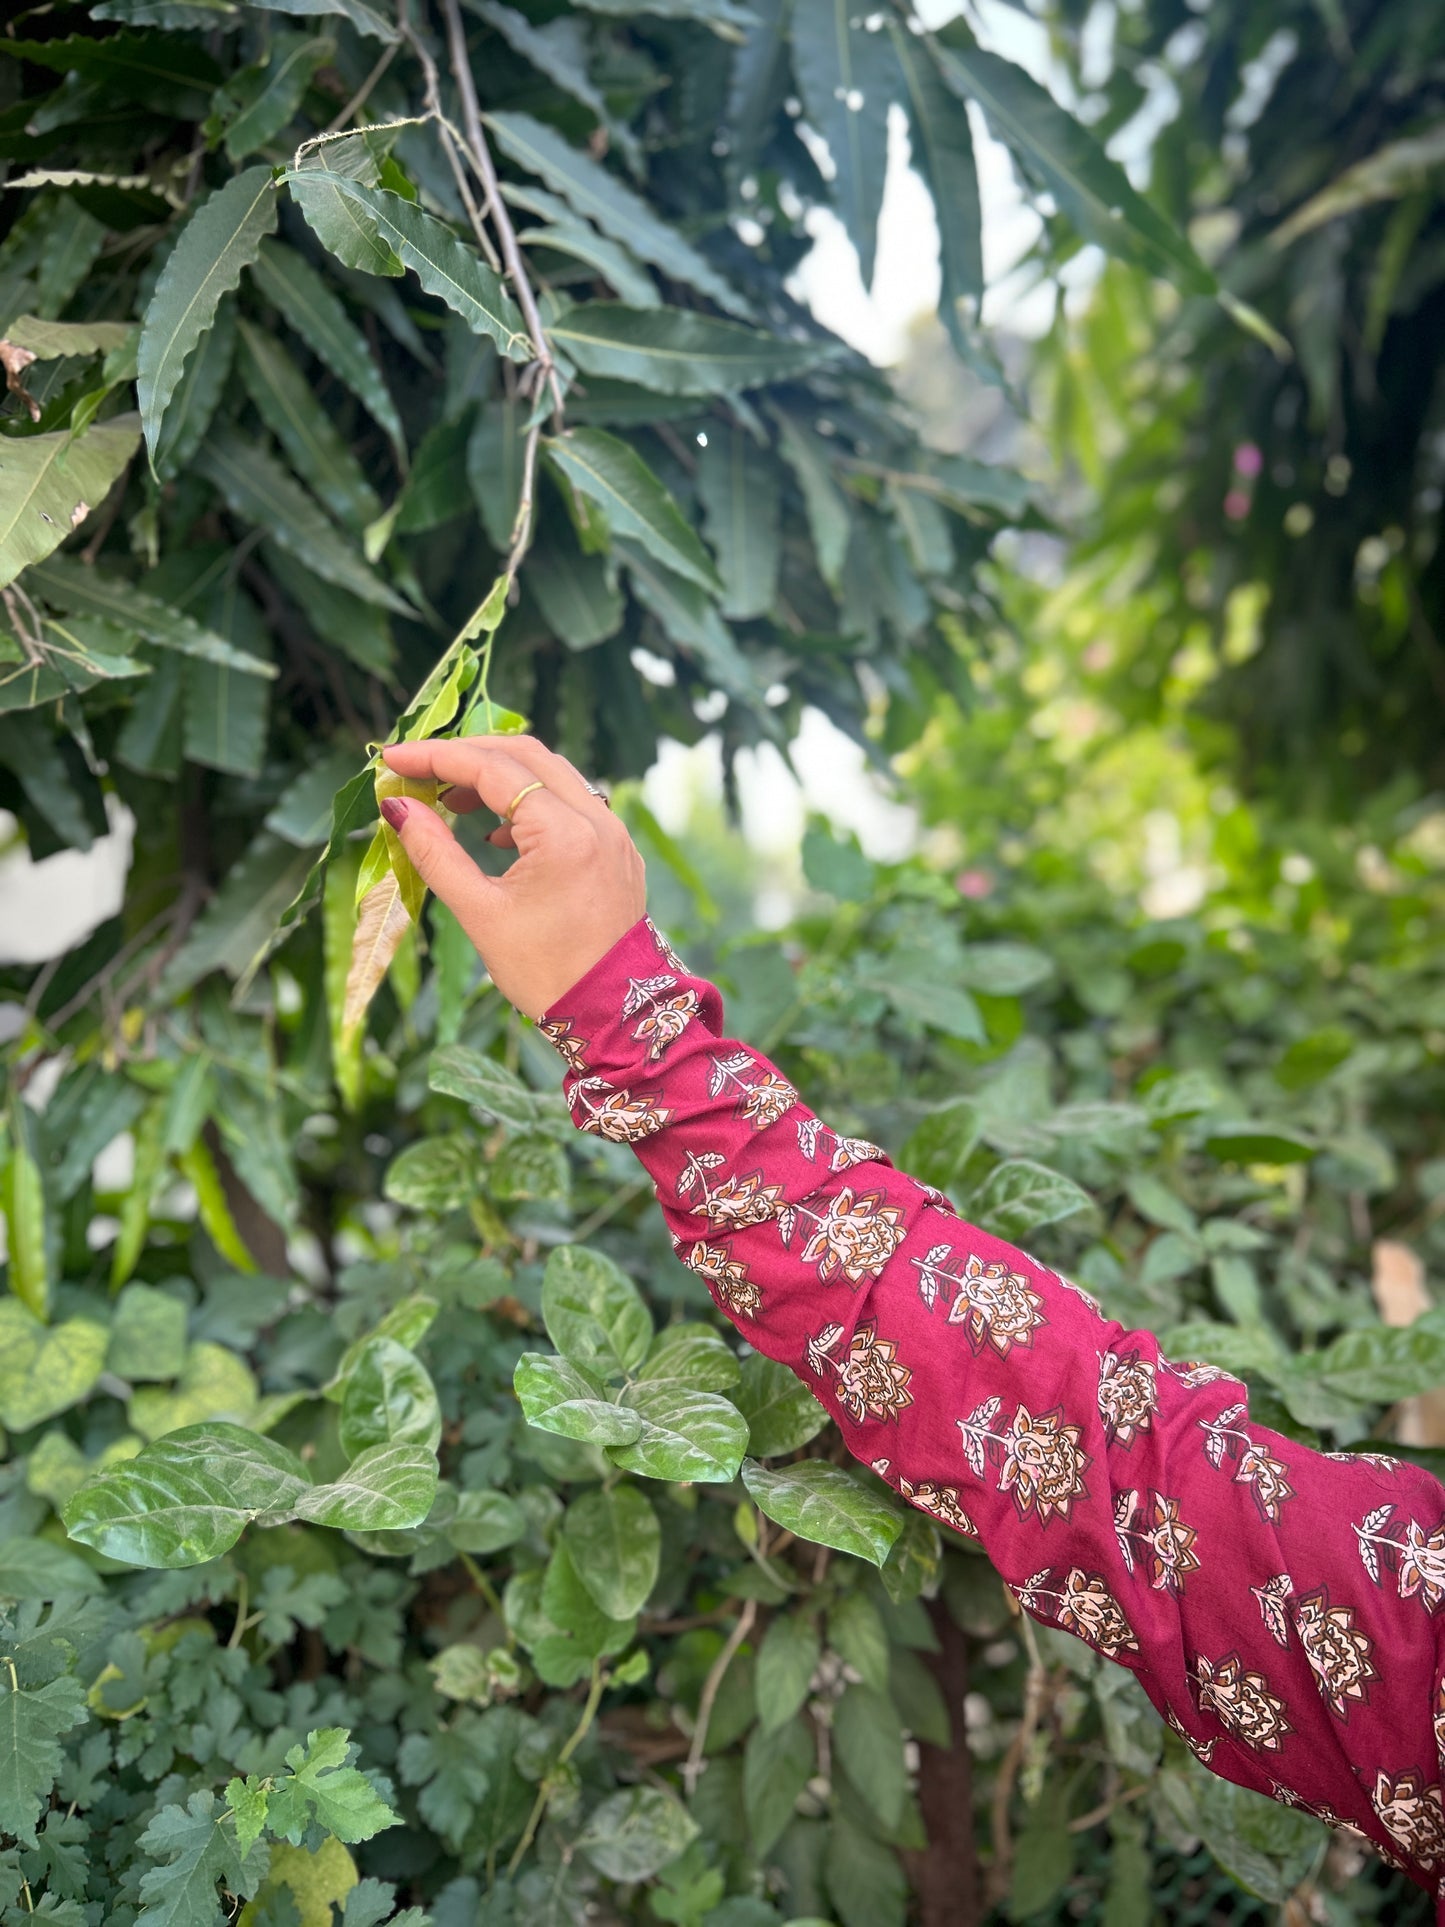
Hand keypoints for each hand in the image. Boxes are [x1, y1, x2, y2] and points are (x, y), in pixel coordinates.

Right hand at [378, 734, 645, 1019]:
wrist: (612, 1018)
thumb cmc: (545, 973)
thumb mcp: (480, 913)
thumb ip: (435, 853)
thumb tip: (395, 806)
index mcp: (565, 834)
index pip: (493, 768)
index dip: (436, 757)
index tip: (392, 758)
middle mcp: (597, 820)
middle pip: (525, 756)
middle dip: (467, 755)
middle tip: (419, 770)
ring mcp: (614, 833)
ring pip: (551, 774)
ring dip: (499, 776)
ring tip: (450, 800)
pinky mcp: (618, 850)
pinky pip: (571, 803)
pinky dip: (530, 802)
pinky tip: (496, 832)